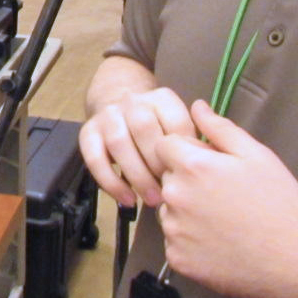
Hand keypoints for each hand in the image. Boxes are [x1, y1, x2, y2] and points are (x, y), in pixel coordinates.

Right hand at [80, 85, 196, 208]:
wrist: (116, 100)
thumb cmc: (159, 127)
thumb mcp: (179, 125)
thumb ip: (194, 140)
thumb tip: (209, 164)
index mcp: (161, 98)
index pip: (175, 122)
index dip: (184, 152)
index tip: (191, 176)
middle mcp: (132, 101)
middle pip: (143, 128)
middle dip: (158, 163)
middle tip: (172, 191)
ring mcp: (107, 115)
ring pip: (118, 142)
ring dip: (137, 175)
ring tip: (153, 200)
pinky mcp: (87, 132)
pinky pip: (94, 158)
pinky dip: (111, 183)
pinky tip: (128, 200)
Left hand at [154, 100, 297, 297]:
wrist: (293, 259)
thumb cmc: (278, 203)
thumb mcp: (256, 156)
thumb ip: (221, 128)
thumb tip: (197, 107)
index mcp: (192, 166)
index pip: (164, 145)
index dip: (185, 151)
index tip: (209, 164)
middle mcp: (175, 197)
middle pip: (167, 177)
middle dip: (187, 180)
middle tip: (222, 195)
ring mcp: (174, 230)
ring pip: (169, 210)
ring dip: (186, 211)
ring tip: (223, 220)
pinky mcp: (177, 258)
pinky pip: (175, 241)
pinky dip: (190, 241)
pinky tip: (218, 242)